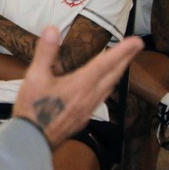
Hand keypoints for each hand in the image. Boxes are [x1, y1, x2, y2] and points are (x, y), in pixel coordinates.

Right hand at [13, 25, 143, 146]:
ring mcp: (88, 110)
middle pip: (113, 75)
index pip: (106, 63)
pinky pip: (101, 98)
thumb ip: (45, 52)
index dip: (122, 51)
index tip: (136, 41)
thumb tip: (52, 29)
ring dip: (117, 73)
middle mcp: (90, 97)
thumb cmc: (32, 108)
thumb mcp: (34, 77)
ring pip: (108, 88)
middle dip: (125, 59)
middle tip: (135, 47)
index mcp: (80, 85)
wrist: (31, 140)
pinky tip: (101, 87)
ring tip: (120, 64)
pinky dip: (106, 86)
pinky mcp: (83, 118)